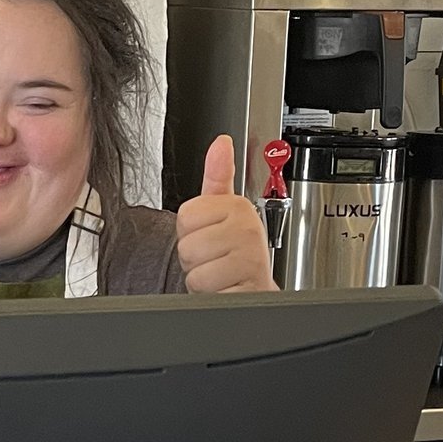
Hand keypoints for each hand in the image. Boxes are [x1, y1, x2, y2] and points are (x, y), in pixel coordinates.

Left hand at [174, 134, 275, 294]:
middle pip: (187, 245)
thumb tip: (220, 144)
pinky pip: (207, 292)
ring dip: (203, 280)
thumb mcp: (226, 214)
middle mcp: (248, 230)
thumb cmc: (238, 255)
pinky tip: (228, 289)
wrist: (257, 291)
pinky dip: (213, 296)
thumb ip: (218, 178)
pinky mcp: (248, 289)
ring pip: (195, 271)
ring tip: (222, 274)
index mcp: (239, 208)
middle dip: (196, 259)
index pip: (186, 216)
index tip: (212, 237)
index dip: (192, 233)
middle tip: (217, 260)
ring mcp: (250, 260)